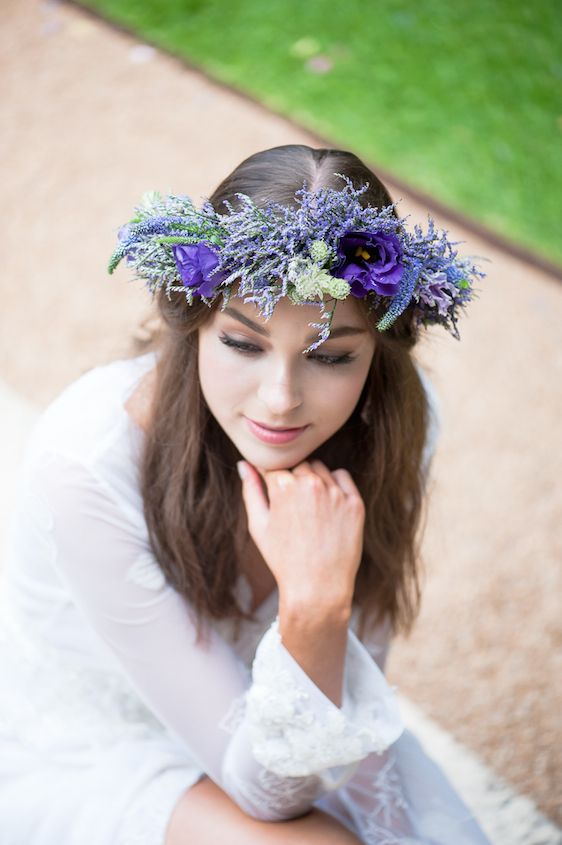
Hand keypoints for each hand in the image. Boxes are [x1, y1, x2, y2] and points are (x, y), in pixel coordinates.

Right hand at [237, 459, 364, 611]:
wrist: (317, 587)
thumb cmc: (283, 559)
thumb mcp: (258, 525)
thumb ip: (251, 490)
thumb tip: (243, 464)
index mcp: (283, 487)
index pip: (275, 466)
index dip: (273, 480)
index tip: (276, 494)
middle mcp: (310, 484)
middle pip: (299, 465)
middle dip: (294, 480)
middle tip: (294, 509)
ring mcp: (335, 492)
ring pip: (320, 469)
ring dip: (314, 480)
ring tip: (310, 511)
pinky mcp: (354, 502)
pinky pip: (342, 477)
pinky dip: (335, 485)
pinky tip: (328, 506)